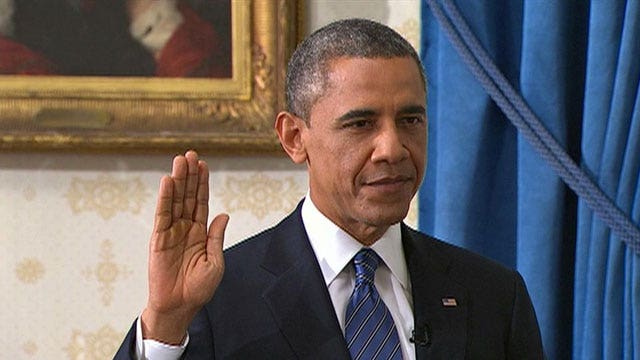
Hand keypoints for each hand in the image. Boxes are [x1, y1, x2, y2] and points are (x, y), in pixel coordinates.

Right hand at [141, 150, 227, 343]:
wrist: (179, 307)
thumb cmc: (198, 288)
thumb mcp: (215, 262)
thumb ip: (216, 237)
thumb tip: (223, 214)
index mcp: (200, 232)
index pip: (201, 202)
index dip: (202, 184)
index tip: (203, 165)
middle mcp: (185, 228)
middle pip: (187, 196)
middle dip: (190, 175)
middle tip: (190, 154)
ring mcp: (171, 232)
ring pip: (175, 201)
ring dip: (178, 180)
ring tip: (180, 160)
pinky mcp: (158, 239)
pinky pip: (162, 215)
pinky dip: (165, 198)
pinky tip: (168, 182)